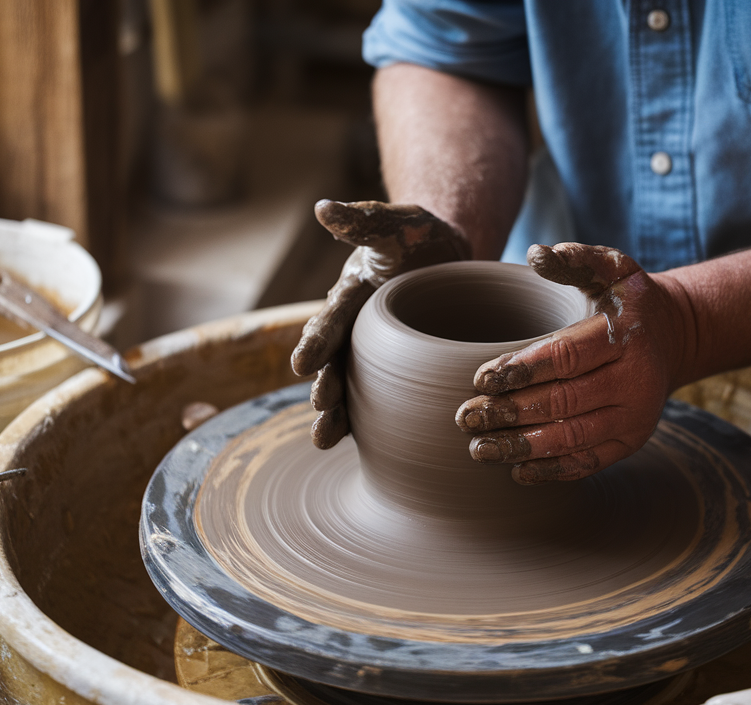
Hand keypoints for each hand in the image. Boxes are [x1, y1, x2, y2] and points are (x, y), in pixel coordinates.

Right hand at [292, 200, 467, 447]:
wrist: (448, 258)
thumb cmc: (419, 238)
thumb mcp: (396, 223)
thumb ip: (363, 220)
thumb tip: (323, 208)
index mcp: (351, 297)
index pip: (330, 321)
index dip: (316, 342)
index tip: (301, 365)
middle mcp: (355, 331)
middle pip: (335, 363)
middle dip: (324, 388)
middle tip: (320, 408)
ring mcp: (375, 356)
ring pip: (351, 389)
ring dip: (337, 415)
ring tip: (324, 441)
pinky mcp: (398, 374)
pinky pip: (382, 402)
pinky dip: (371, 425)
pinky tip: (368, 451)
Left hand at [455, 243, 691, 483]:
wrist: (675, 337)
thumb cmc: (627, 302)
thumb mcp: (612, 268)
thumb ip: (576, 259)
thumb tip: (536, 253)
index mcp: (626, 337)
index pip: (567, 357)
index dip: (522, 369)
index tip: (481, 378)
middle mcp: (636, 381)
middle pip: (564, 402)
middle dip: (511, 412)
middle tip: (467, 417)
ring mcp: (636, 417)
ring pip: (573, 438)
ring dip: (523, 446)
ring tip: (481, 448)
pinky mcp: (632, 441)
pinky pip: (589, 461)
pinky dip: (552, 470)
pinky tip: (517, 470)